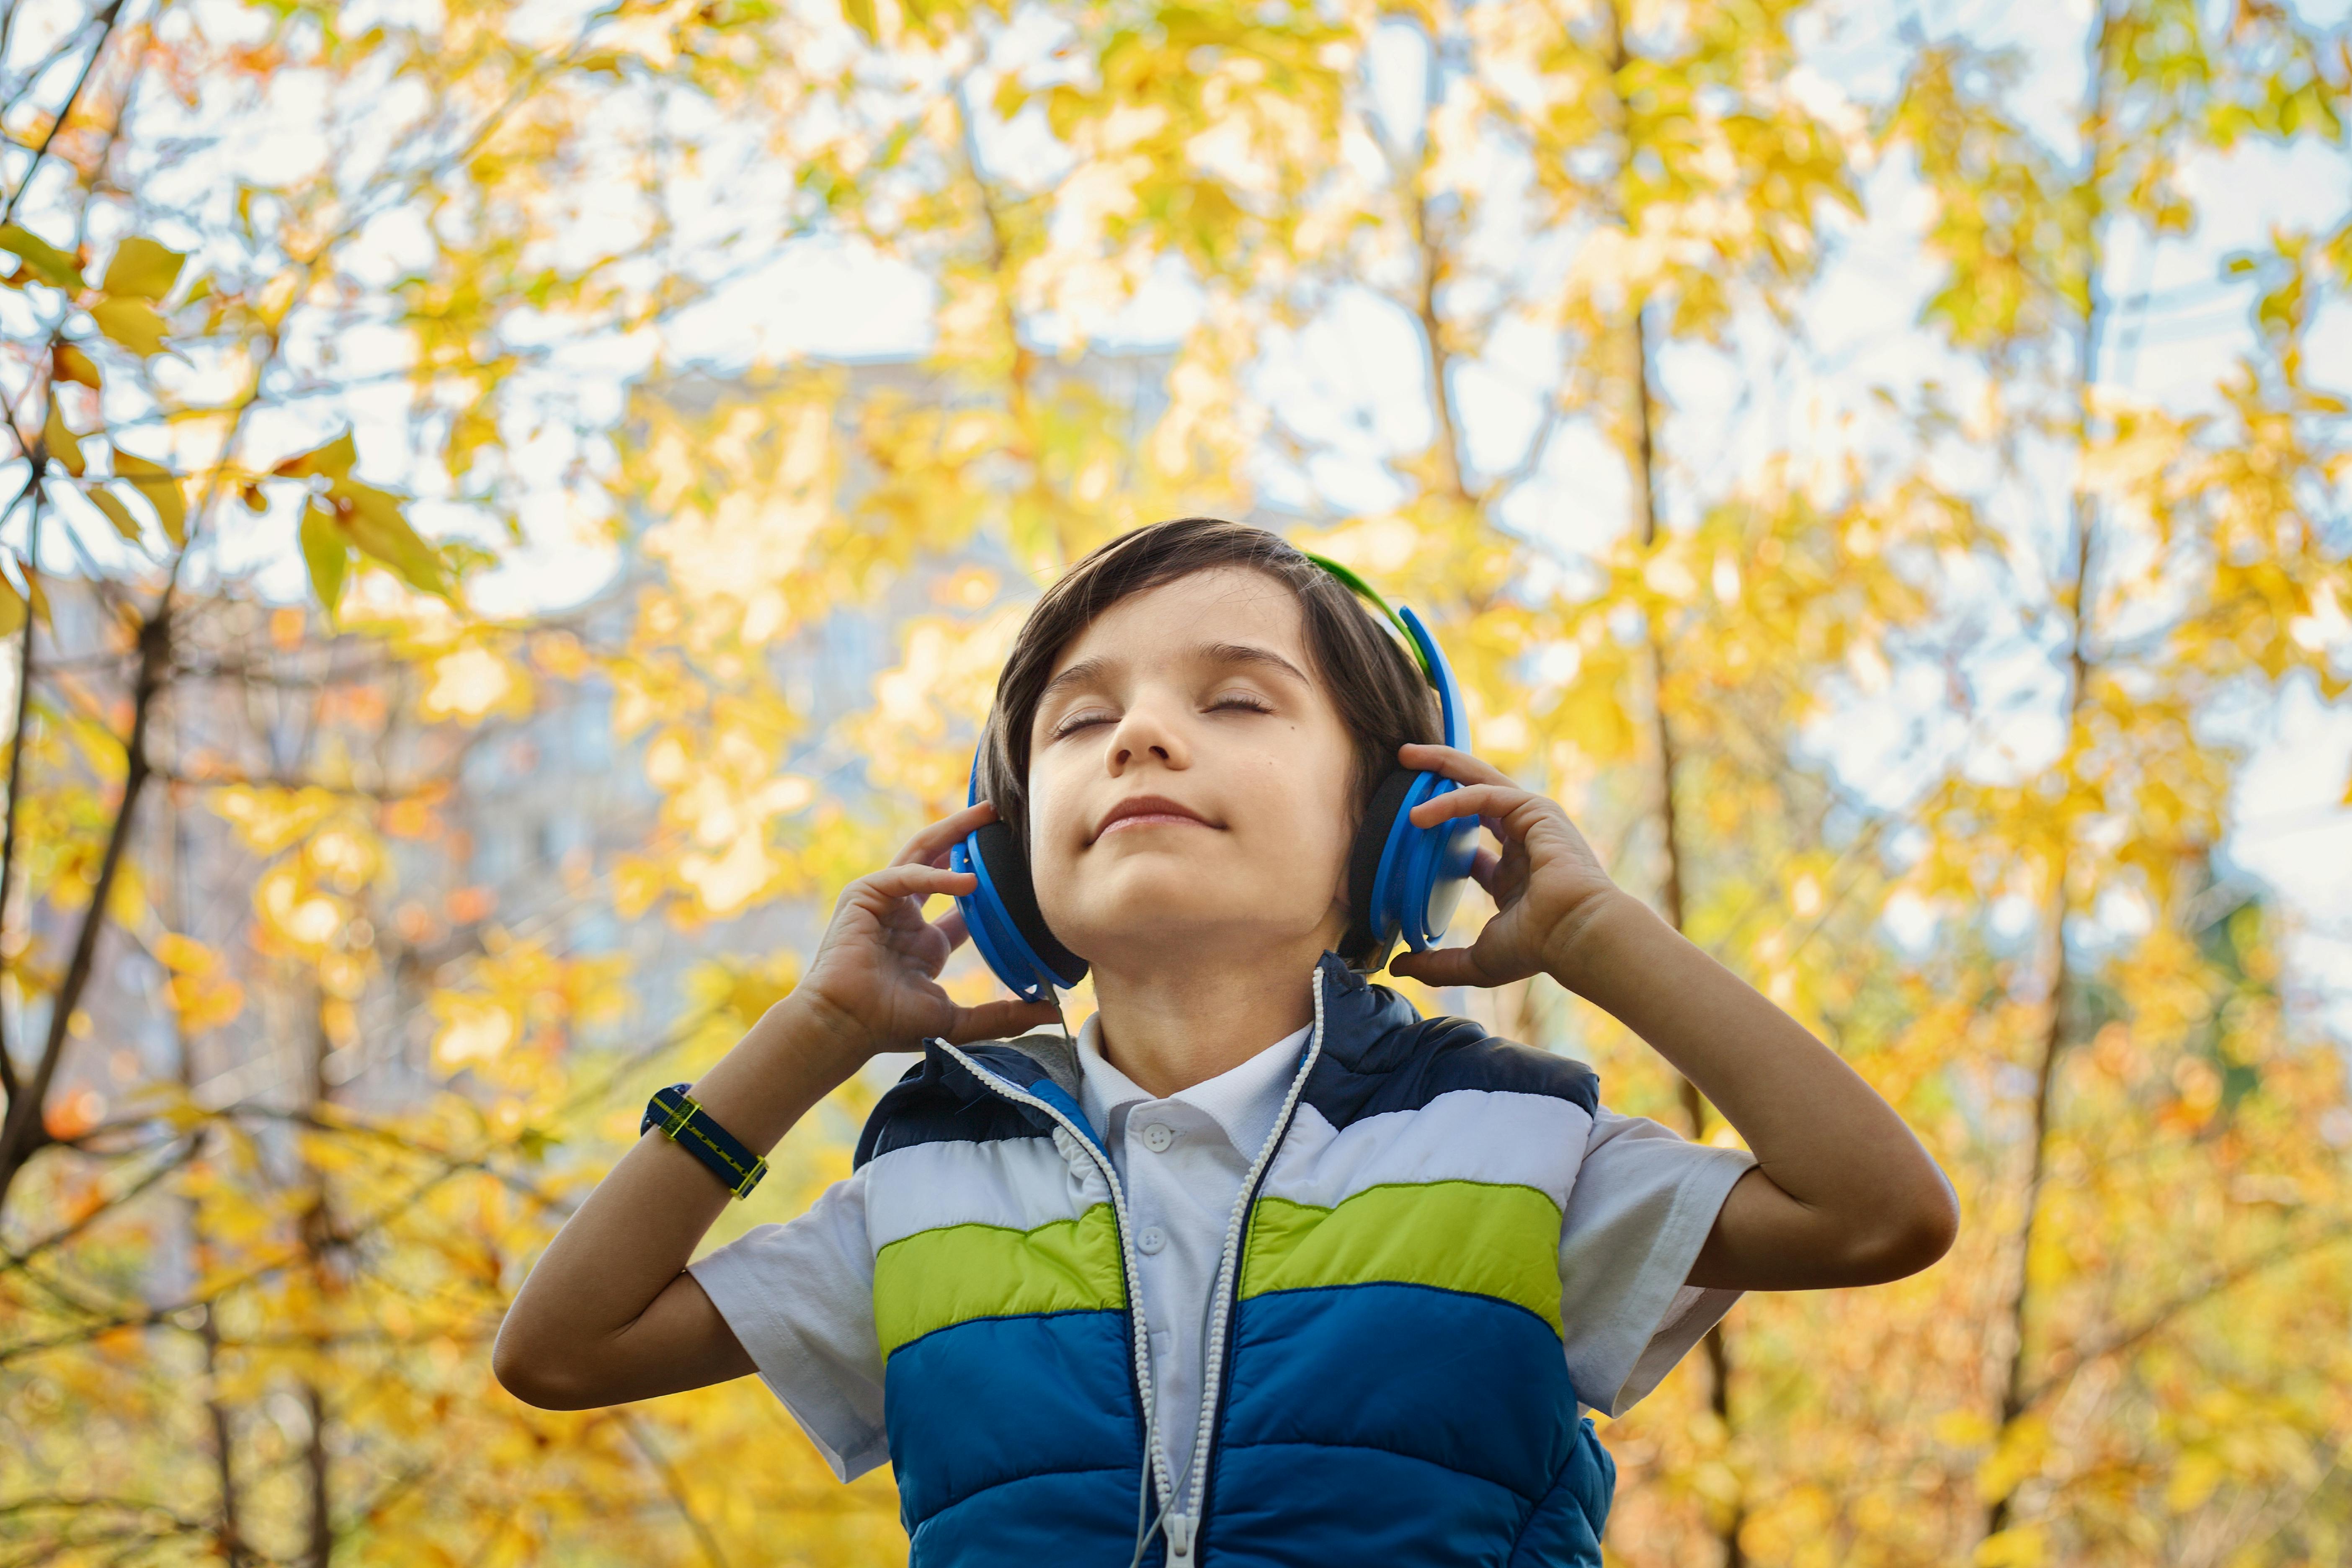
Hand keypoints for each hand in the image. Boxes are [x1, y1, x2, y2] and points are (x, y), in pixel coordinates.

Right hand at [789, 801, 1062, 1065]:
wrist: (844, 1026)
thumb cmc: (889, 1025)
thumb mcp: (959, 1020)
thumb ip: (1003, 1015)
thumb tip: (1052, 1014)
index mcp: (925, 943)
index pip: (964, 906)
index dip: (990, 886)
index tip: (1022, 871)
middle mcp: (906, 916)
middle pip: (942, 863)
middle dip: (969, 839)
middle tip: (1002, 818)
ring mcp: (884, 902)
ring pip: (922, 853)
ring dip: (953, 832)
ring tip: (986, 815)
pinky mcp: (864, 894)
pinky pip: (905, 874)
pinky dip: (936, 874)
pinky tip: (967, 880)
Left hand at [1382, 744, 1625, 991]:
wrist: (1576, 936)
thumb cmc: (1538, 948)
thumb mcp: (1477, 960)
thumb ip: (1437, 964)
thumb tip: (1399, 966)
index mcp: (1513, 873)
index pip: (1472, 841)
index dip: (1440, 828)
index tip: (1407, 825)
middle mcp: (1522, 841)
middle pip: (1474, 796)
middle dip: (1440, 776)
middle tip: (1403, 763)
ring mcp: (1532, 821)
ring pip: (1481, 779)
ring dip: (1444, 765)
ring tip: (1406, 758)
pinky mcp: (1536, 810)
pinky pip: (1485, 794)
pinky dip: (1452, 799)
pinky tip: (1420, 814)